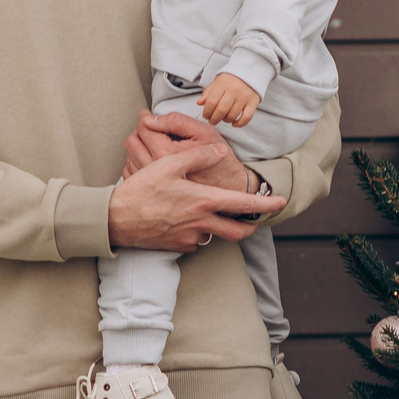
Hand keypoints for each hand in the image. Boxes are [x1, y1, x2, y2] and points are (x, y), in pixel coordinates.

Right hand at [107, 142, 282, 250]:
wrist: (117, 220)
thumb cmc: (141, 190)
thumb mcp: (169, 164)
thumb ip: (197, 155)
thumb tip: (218, 151)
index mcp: (203, 202)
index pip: (244, 206)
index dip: (266, 204)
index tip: (281, 201)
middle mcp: (201, 223)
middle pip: (238, 232)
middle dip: (250, 226)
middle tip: (254, 220)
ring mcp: (190, 238)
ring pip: (215, 235)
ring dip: (219, 226)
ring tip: (211, 214)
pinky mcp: (178, 247)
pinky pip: (196, 241)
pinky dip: (198, 231)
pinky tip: (186, 220)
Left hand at [124, 109, 260, 196]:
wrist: (227, 189)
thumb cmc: (219, 161)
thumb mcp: (204, 132)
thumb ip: (175, 121)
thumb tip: (151, 119)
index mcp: (166, 153)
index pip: (144, 128)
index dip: (145, 118)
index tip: (147, 116)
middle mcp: (155, 170)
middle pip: (133, 141)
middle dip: (140, 130)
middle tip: (150, 128)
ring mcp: (151, 182)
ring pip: (130, 155)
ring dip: (137, 145)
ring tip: (151, 142)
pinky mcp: (151, 190)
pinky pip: (131, 171)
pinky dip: (136, 160)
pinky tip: (149, 157)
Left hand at [197, 73, 259, 128]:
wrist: (250, 71)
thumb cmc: (232, 78)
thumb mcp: (217, 81)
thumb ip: (208, 92)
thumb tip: (199, 103)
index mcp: (223, 84)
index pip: (212, 102)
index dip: (207, 112)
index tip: (206, 115)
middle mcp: (234, 91)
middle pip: (221, 110)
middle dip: (214, 119)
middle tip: (212, 121)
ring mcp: (244, 97)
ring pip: (233, 115)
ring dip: (225, 120)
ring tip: (223, 119)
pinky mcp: (253, 102)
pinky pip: (247, 117)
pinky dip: (240, 123)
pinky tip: (234, 123)